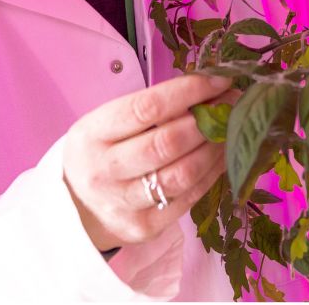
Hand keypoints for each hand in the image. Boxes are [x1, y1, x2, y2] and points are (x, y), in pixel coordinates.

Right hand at [62, 73, 236, 251]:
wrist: (75, 206)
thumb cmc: (101, 152)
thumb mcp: (107, 123)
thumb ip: (150, 109)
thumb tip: (209, 90)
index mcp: (92, 135)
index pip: (146, 108)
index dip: (188, 92)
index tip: (218, 81)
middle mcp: (104, 171)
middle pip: (167, 143)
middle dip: (208, 121)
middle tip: (233, 105)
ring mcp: (123, 203)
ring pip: (183, 174)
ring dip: (215, 148)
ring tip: (231, 130)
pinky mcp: (144, 227)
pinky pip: (189, 198)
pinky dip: (212, 173)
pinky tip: (222, 156)